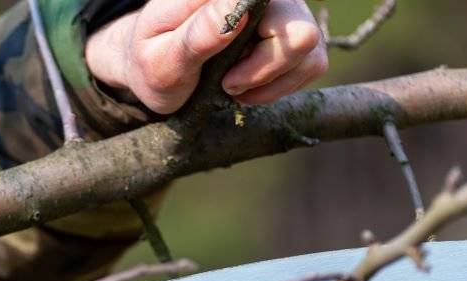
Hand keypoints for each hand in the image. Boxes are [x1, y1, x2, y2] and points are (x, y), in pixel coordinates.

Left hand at [85, 0, 327, 113]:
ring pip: (311, 51)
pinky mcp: (294, 33)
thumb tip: (236, 7)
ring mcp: (283, 9)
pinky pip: (313, 64)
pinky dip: (282, 86)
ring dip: (273, 83)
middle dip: (265, 71)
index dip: (257, 53)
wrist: (156, 70)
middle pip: (300, 32)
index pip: (266, 6)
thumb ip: (196, 35)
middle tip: (228, 84)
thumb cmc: (152, 62)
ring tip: (234, 87)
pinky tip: (250, 86)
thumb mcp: (159, 58)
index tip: (226, 76)